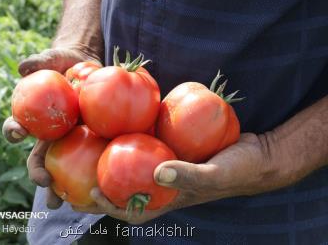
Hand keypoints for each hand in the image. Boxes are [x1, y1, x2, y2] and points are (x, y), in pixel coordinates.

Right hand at [2, 47, 99, 208]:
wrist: (88, 67)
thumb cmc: (66, 63)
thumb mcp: (55, 59)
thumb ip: (40, 61)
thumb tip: (23, 66)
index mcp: (35, 117)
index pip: (18, 126)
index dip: (14, 131)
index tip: (18, 133)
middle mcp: (49, 134)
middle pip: (38, 158)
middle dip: (37, 173)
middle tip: (44, 182)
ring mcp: (69, 141)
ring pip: (61, 169)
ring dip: (59, 188)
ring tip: (63, 203)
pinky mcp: (89, 142)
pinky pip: (88, 159)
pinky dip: (89, 174)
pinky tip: (95, 187)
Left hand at [75, 133, 283, 223]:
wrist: (258, 154)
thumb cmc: (239, 168)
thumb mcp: (216, 173)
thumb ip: (190, 175)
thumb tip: (158, 172)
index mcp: (170, 197)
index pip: (134, 210)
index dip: (110, 206)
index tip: (90, 192)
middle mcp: (163, 183)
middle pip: (126, 190)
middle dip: (100, 187)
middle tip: (75, 174)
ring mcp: (167, 165)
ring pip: (133, 166)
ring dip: (112, 160)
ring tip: (89, 146)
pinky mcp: (173, 148)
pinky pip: (149, 145)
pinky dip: (134, 138)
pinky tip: (122, 123)